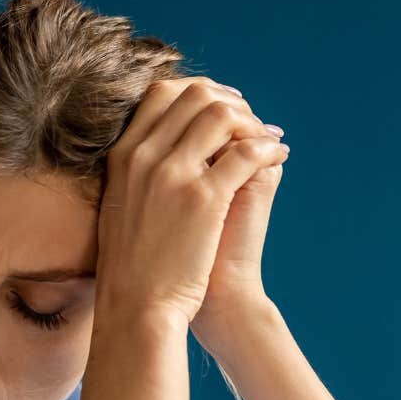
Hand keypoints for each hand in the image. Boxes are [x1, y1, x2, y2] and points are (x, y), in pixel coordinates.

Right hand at [94, 77, 290, 332]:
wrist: (138, 309)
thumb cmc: (133, 268)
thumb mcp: (121, 208)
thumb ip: (138, 173)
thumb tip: (164, 148)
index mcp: (122, 156)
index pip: (160, 93)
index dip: (198, 90)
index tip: (222, 105)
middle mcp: (144, 157)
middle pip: (194, 95)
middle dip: (231, 101)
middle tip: (252, 120)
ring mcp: (173, 174)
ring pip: (222, 115)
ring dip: (252, 121)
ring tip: (267, 139)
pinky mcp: (203, 198)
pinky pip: (247, 152)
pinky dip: (269, 147)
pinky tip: (279, 155)